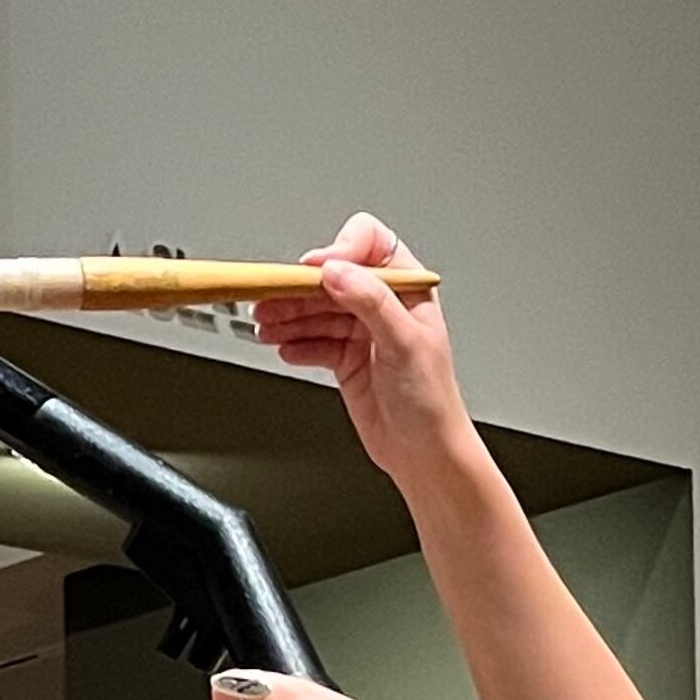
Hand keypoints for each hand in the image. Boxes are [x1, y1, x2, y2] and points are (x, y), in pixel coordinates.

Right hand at [250, 214, 483, 502]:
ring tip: (266, 325)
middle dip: (299, 289)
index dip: (339, 251)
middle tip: (269, 298)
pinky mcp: (346, 358)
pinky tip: (285, 348)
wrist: (424, 453)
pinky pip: (313, 341)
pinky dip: (296, 343)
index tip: (314, 270)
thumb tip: (338, 272)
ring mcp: (362, 332)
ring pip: (316, 310)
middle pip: (332, 279)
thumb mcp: (405, 344)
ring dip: (289, 316)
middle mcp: (383, 306)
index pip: (370, 246)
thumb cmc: (432, 402)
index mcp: (407, 290)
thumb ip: (371, 302)